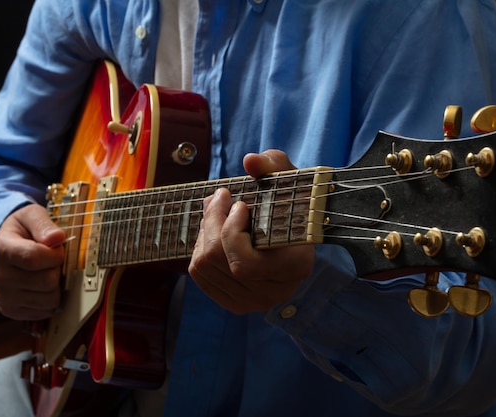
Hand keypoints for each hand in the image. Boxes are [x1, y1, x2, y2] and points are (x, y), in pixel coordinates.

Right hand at [0, 204, 65, 319]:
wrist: (5, 247)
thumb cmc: (21, 231)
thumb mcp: (31, 216)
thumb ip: (44, 224)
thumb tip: (56, 238)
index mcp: (1, 249)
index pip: (34, 258)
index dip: (54, 254)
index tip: (56, 249)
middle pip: (46, 281)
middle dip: (57, 269)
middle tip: (51, 261)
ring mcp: (4, 295)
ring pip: (48, 299)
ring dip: (55, 286)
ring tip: (47, 273)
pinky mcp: (11, 310)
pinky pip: (44, 311)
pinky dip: (49, 300)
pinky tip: (42, 287)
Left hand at [189, 150, 314, 314]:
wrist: (295, 235)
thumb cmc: (292, 204)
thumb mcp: (288, 179)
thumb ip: (273, 165)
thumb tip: (251, 160)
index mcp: (294, 268)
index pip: (244, 264)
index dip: (231, 232)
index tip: (240, 203)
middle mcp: (273, 293)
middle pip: (219, 261)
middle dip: (212, 222)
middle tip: (220, 197)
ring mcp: (252, 302)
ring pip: (204, 267)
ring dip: (205, 232)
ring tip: (218, 211)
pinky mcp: (235, 303)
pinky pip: (200, 275)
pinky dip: (200, 248)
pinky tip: (215, 233)